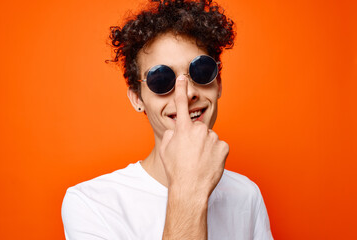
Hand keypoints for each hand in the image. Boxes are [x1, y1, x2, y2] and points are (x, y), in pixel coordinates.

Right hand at [159, 75, 228, 197]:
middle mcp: (199, 130)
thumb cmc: (176, 170)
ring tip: (200, 160)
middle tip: (191, 153)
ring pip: (210, 138)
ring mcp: (213, 138)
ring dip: (206, 146)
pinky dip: (216, 153)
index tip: (183, 78)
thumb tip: (177, 131)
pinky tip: (209, 162)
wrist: (190, 188)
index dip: (181, 89)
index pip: (180, 104)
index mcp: (183, 129)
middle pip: (199, 128)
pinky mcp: (224, 147)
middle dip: (196, 138)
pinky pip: (219, 146)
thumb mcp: (165, 150)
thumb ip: (172, 134)